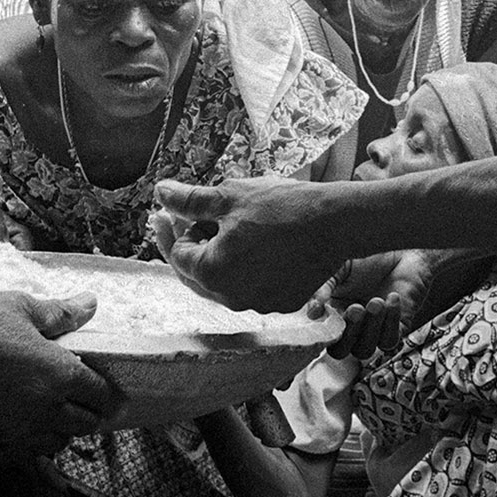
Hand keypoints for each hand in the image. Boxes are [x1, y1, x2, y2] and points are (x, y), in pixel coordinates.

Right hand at [0, 290, 115, 446]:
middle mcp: (45, 408)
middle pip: (85, 424)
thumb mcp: (24, 308)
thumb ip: (62, 313)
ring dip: (64, 428)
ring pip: (58, 441)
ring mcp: (19, 426)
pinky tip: (28, 415)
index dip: (106, 391)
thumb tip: (91, 304)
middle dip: (89, 411)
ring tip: (57, 408)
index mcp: (60, 375)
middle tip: (83, 396)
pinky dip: (37, 436)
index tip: (104, 386)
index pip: (100, 395)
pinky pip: (29, 446)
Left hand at [151, 177, 342, 311]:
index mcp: (211, 272)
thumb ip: (190, 201)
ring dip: (220, 259)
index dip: (181, 229)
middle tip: (196, 220)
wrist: (336, 223)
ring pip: (225, 283)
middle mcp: (230, 297)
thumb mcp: (230, 197)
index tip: (191, 210)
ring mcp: (258, 304)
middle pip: (198, 275)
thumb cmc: (282, 206)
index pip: (178, 255)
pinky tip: (257, 244)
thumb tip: (160, 192)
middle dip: (194, 247)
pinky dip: (246, 269)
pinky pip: (251, 288)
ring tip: (230, 229)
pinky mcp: (281, 303)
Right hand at [310, 253, 414, 360]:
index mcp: (334, 313)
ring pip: (365, 349)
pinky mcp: (396, 329)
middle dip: (348, 333)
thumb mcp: (341, 269)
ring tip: (377, 301)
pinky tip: (392, 298)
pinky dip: (391, 320)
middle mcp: (352, 326)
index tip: (326, 319)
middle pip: (341, 351)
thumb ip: (324, 288)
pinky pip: (390, 340)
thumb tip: (312, 312)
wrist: (403, 251)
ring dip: (370, 327)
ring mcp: (373, 330)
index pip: (323, 336)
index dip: (322, 333)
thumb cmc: (370, 259)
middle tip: (356, 309)